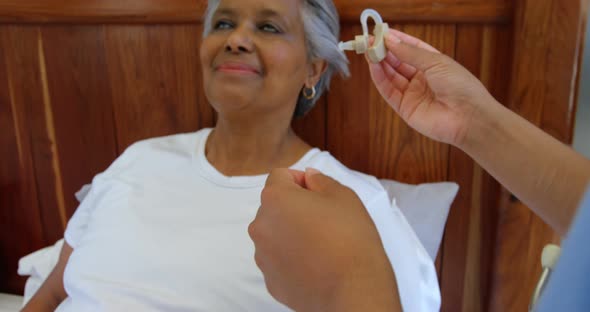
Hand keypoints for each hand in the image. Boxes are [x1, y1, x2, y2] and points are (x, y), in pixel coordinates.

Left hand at [249, 168, 400, 311]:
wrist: (353, 289)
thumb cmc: (350, 238)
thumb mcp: (343, 196)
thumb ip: (321, 181)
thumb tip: (309, 177)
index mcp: (275, 199)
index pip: (280, 176)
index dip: (301, 180)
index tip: (319, 194)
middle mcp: (261, 226)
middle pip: (274, 207)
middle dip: (295, 208)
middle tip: (324, 219)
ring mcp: (263, 256)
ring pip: (275, 234)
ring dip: (291, 233)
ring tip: (321, 244)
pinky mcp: (270, 281)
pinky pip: (278, 260)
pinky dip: (292, 258)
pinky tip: (316, 264)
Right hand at [368, 29, 496, 146]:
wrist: (468, 117)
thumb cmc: (461, 86)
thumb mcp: (436, 62)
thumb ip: (410, 52)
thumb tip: (390, 40)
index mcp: (433, 64)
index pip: (411, 48)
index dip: (396, 40)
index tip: (382, 32)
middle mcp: (421, 78)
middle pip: (398, 62)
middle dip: (384, 51)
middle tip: (369, 41)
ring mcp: (412, 93)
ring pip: (391, 76)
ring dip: (379, 63)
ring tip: (368, 51)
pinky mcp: (404, 108)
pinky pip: (388, 91)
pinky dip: (380, 79)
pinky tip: (374, 66)